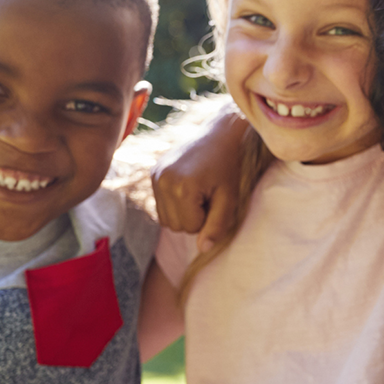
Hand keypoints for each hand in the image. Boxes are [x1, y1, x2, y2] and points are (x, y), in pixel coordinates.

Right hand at [151, 105, 247, 252]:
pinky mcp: (153, 172)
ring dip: (184, 212)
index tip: (216, 197)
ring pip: (166, 219)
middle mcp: (162, 181)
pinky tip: (189, 187)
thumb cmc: (229, 167)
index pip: (190, 228)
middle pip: (175, 226)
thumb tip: (202, 249)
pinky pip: (161, 206)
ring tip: (199, 191)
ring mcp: (155, 175)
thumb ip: (217, 225)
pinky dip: (175, 203)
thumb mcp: (229, 198)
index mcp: (181, 187)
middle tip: (209, 194)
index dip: (207, 218)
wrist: (219, 134)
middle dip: (194, 217)